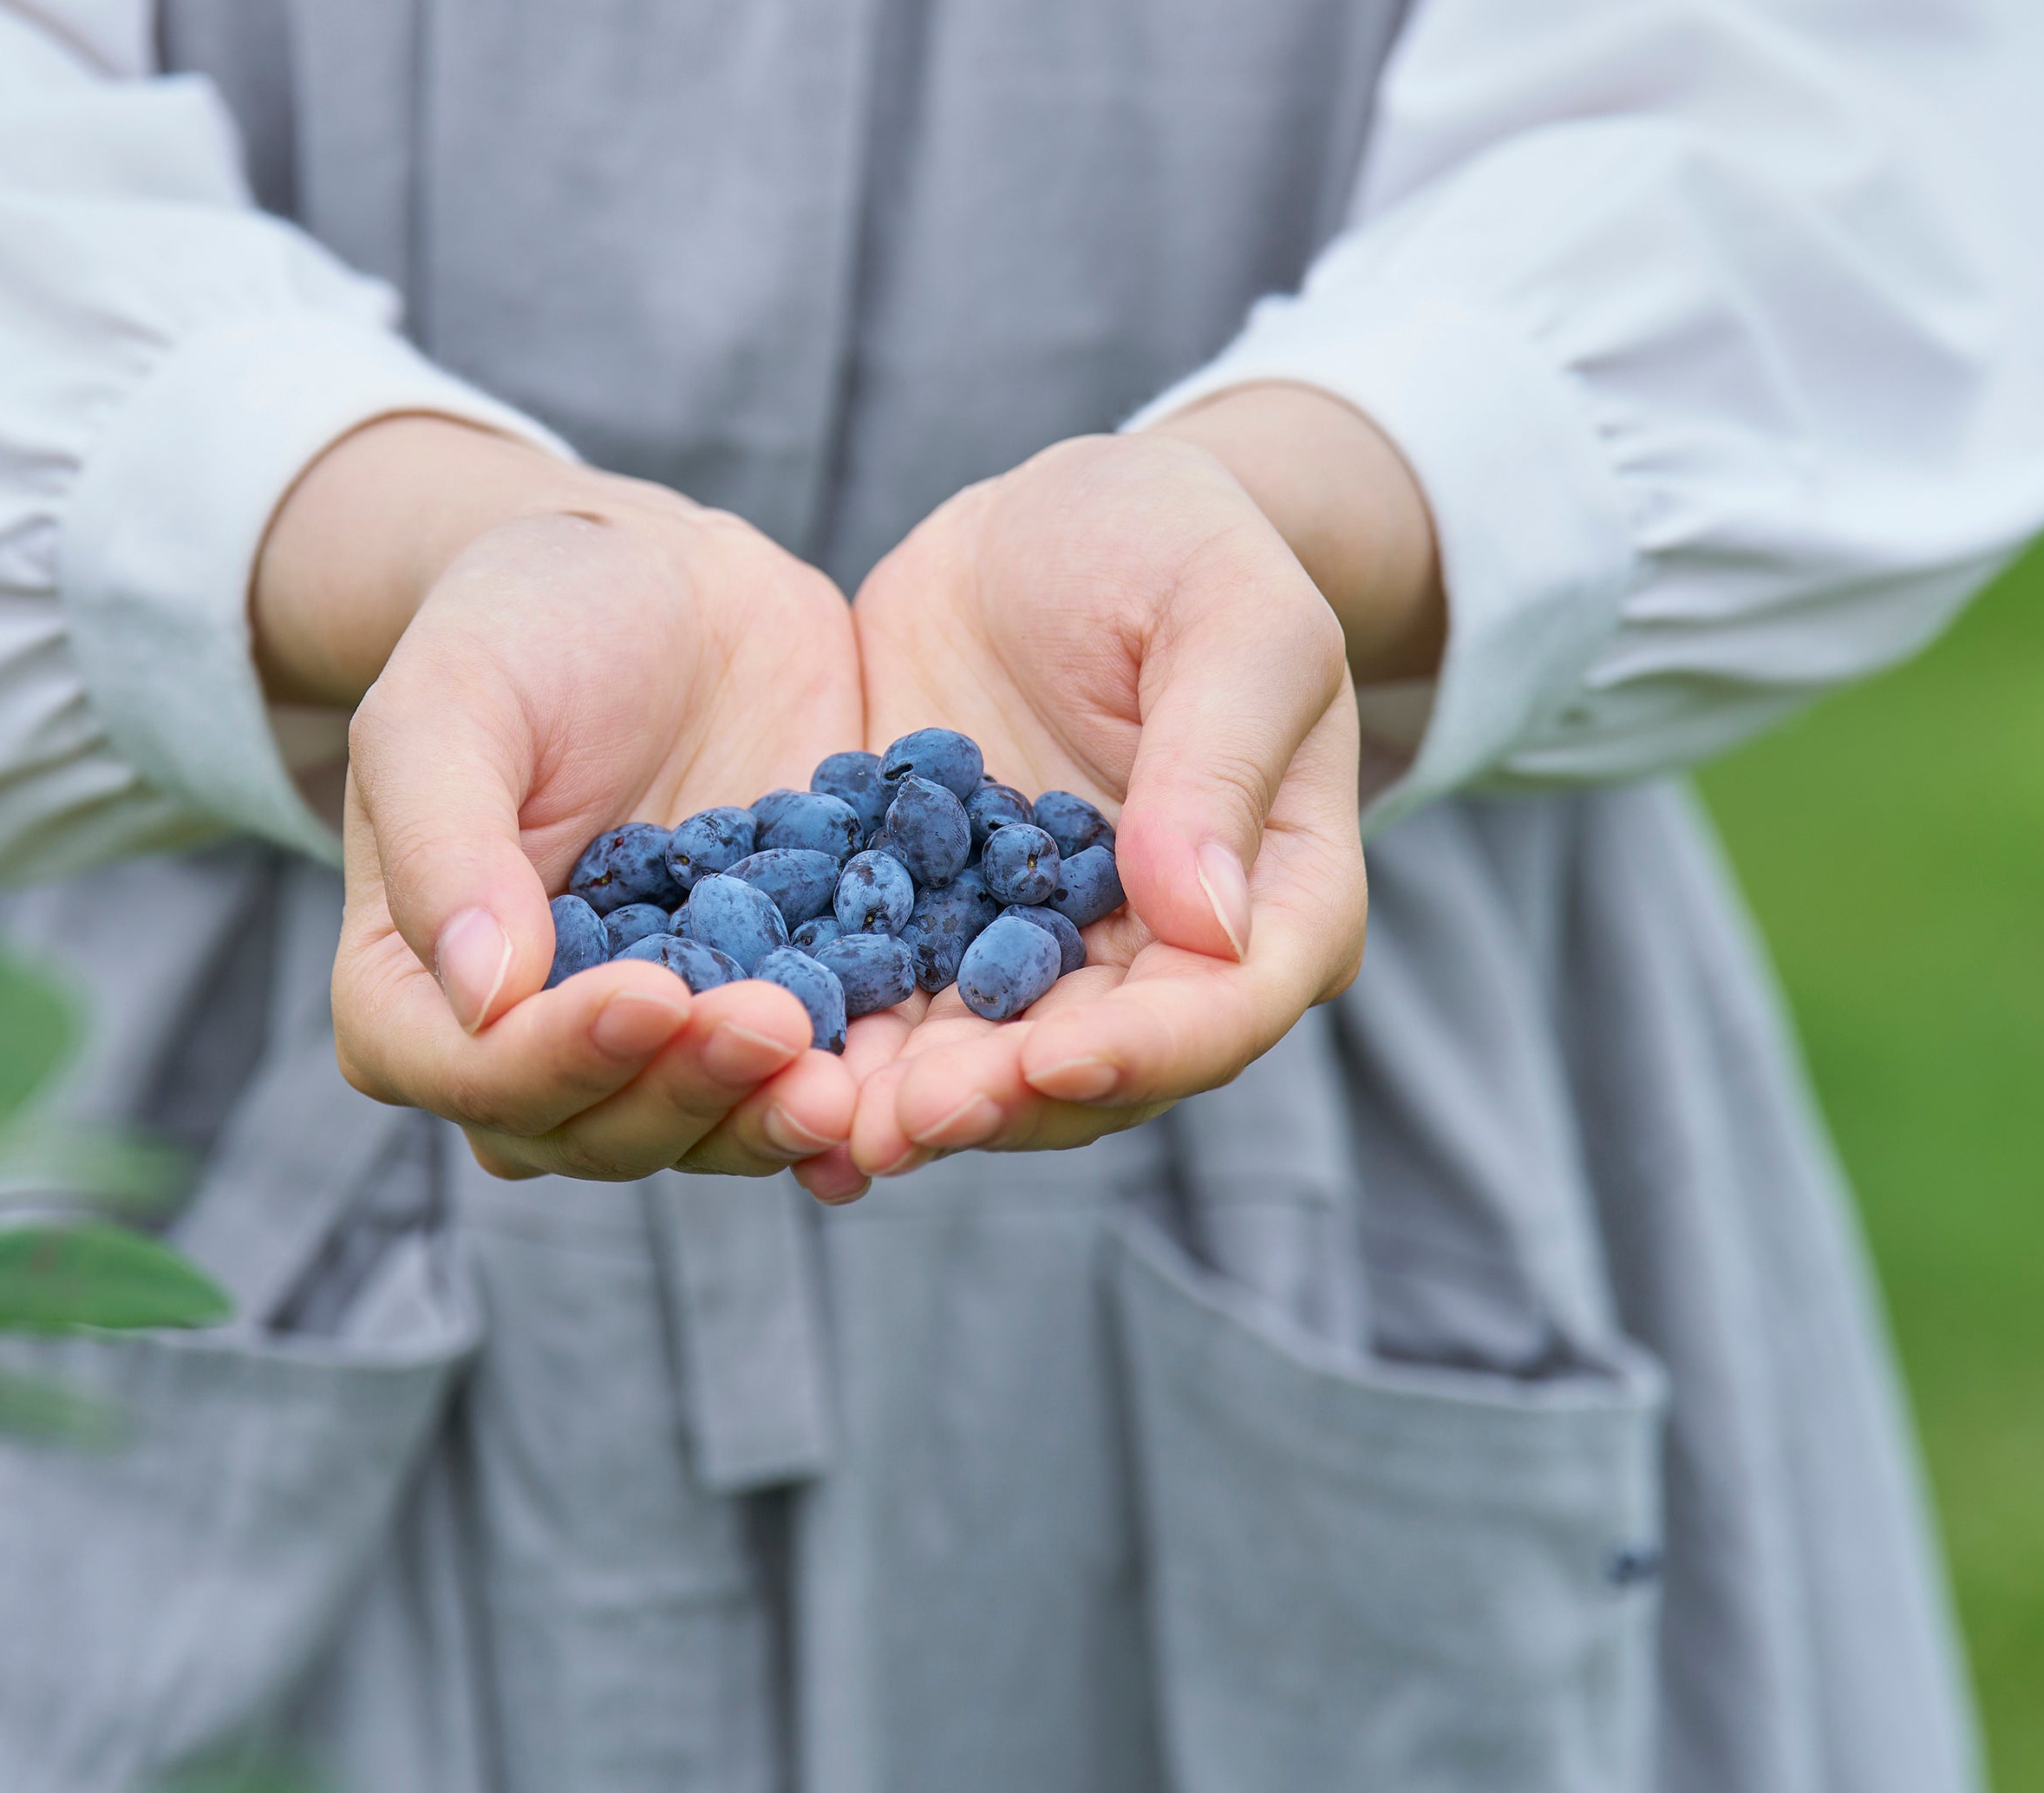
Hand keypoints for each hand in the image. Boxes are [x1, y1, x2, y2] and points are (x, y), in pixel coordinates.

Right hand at [264, 418, 869, 1190]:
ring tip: (841, 1080)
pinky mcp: (772, 1010)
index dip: (557, 1060)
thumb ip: (447, 840)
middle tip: (774, 1026)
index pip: (472, 1073)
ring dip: (767, 1117)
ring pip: (702, 1132)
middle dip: (684, 1093)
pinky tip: (896, 1093)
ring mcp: (660, 1042)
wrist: (666, 592)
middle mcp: (534, 1045)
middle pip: (594, 1129)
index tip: (651, 998)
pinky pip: (801, 1086)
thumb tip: (483, 993)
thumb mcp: (450, 699)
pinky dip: (849, 1103)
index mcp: (416, 991)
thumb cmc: (520, 628)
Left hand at [842, 410, 1410, 1183]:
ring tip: (825, 1116)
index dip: (1140, 1052)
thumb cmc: (1176, 545)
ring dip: (907, 1098)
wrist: (1048, 528)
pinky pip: (893, 1004)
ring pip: (987, 1062)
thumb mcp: (1228, 615)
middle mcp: (1163, 959)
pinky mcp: (936, 933)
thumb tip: (1211, 924)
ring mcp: (1043, 957)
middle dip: (999, 1102)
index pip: (1222, 1012)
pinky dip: (838, 1041)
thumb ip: (1218, 759)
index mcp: (1277, 902)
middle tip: (901, 1120)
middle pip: (1095, 1069)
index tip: (1048, 1065)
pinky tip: (767, 1066)